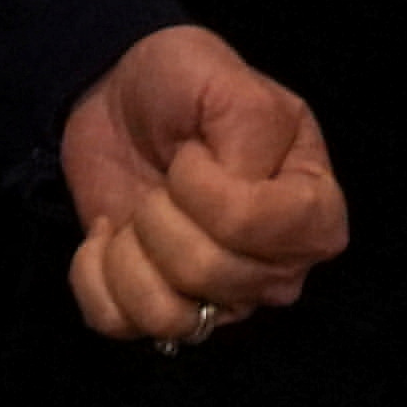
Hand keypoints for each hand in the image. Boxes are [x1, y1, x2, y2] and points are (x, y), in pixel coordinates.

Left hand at [58, 24, 346, 342]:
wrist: (120, 98)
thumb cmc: (185, 85)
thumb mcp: (226, 82)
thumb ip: (250, 129)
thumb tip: (237, 198)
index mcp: (314, 207)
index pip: (263, 230)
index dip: (212, 194)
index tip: (192, 155)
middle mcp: (278, 267)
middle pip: (211, 274)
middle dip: (162, 214)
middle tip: (163, 180)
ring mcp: (222, 298)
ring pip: (169, 316)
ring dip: (129, 252)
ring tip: (136, 211)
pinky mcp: (161, 309)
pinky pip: (119, 325)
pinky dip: (92, 275)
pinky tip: (106, 233)